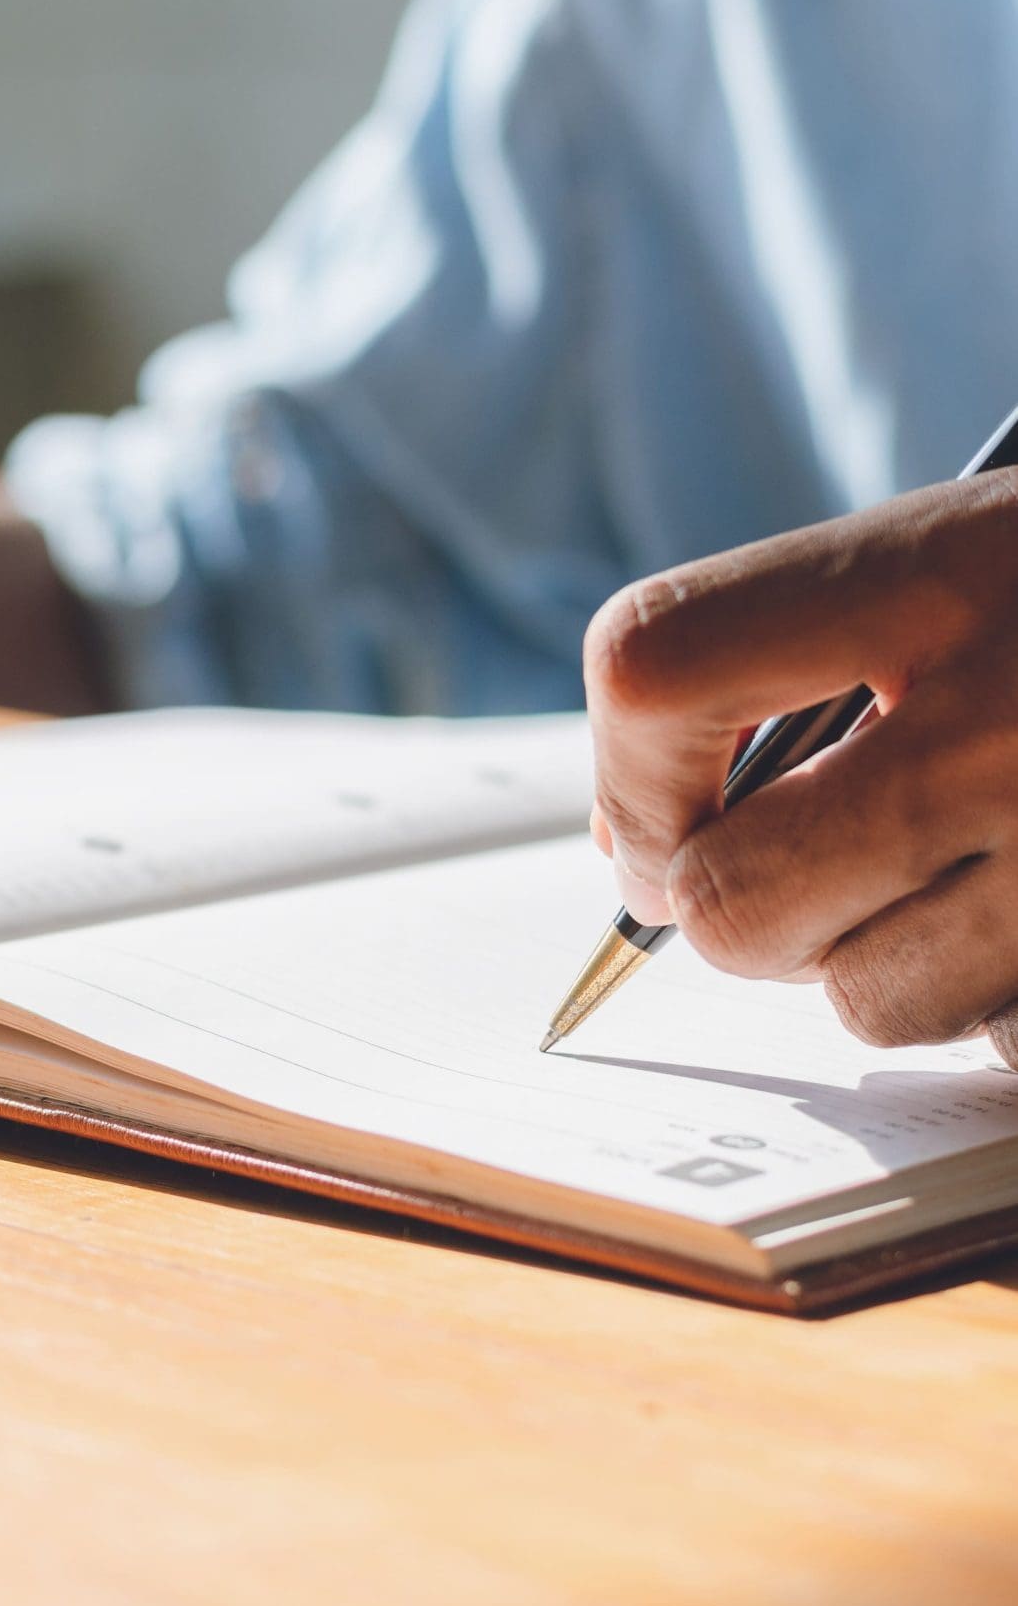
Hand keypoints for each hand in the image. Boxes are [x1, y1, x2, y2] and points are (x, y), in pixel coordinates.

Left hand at [585, 473, 1017, 1059]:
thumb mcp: (979, 557)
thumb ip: (805, 664)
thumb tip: (643, 853)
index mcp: (947, 569)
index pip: (653, 669)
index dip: (625, 764)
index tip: (662, 803)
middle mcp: (1016, 715)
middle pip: (737, 899)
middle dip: (737, 913)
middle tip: (792, 877)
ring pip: (872, 1005)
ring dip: (890, 968)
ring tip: (980, 874)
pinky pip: (1009, 1047)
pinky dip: (1009, 1009)